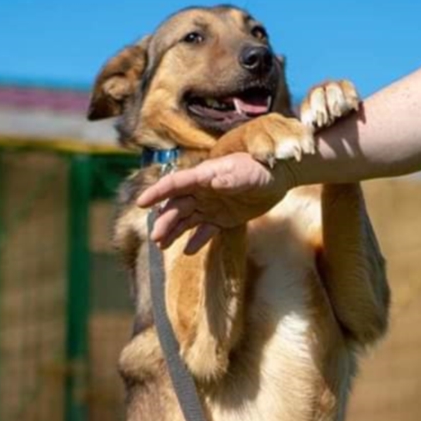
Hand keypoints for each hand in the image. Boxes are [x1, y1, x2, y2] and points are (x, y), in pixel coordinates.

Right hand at [136, 152, 295, 252]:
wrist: (279, 176)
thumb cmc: (261, 169)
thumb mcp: (247, 173)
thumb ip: (230, 179)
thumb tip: (213, 181)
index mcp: (204, 177)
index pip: (175, 184)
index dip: (157, 192)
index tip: (141, 203)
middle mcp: (203, 191)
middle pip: (177, 206)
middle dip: (165, 221)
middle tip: (156, 238)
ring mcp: (211, 205)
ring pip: (186, 220)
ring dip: (173, 232)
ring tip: (162, 246)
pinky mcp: (222, 218)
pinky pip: (205, 231)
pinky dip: (196, 240)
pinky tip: (188, 251)